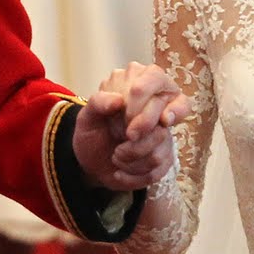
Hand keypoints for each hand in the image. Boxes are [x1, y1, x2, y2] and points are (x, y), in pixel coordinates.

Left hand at [72, 62, 189, 190]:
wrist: (93, 161)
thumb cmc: (93, 131)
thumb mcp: (86, 116)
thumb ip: (98, 103)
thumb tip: (118, 100)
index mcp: (142, 83)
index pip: (157, 79)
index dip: (143, 99)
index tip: (127, 116)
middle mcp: (160, 104)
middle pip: (167, 114)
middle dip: (142, 131)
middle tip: (125, 137)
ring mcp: (166, 131)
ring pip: (163, 143)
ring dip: (133, 155)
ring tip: (116, 155)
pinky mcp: (166, 156)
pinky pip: (160, 167)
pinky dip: (134, 174)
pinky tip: (120, 171)